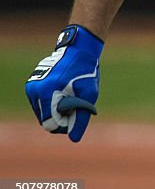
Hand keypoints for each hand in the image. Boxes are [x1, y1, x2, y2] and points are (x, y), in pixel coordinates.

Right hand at [26, 25, 102, 141]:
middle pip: (44, 120)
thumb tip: (74, 138)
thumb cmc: (86, 72)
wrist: (78, 50)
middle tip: (75, 105)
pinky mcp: (31, 85)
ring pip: (41, 113)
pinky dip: (50, 104)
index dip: (64, 125)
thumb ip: (81, 117)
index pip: (50, 123)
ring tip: (70, 98)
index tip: (76, 115)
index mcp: (49, 91)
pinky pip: (39, 105)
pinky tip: (62, 93)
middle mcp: (36, 89)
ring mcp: (31, 87)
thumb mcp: (89, 94)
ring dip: (55, 111)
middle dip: (60, 118)